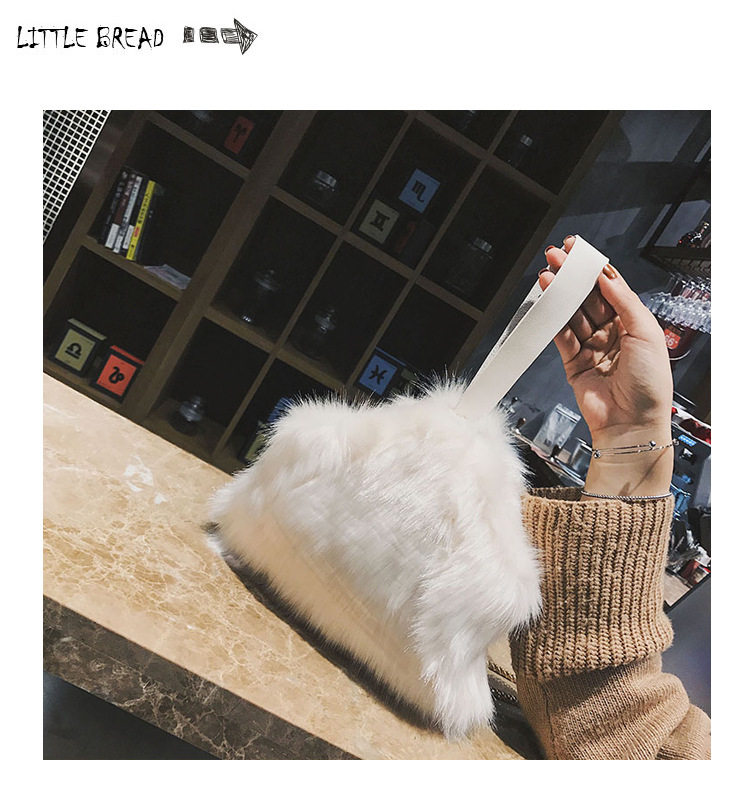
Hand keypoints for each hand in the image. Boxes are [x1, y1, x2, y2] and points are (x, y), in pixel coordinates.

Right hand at [540, 236, 673, 496]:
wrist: (632, 423)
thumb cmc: (649, 383)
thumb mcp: (645, 332)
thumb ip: (623, 301)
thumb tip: (605, 275)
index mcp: (633, 323)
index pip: (611, 288)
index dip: (594, 268)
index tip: (578, 251)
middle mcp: (612, 333)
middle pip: (588, 298)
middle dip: (572, 277)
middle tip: (555, 257)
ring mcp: (592, 348)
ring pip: (572, 314)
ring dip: (560, 295)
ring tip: (546, 276)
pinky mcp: (574, 363)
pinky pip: (562, 337)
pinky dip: (554, 320)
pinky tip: (547, 303)